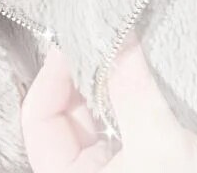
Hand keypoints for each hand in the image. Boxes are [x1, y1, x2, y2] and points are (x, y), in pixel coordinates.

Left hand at [20, 35, 196, 171]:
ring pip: (91, 118)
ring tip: (115, 56)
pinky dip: (121, 98)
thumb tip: (114, 36)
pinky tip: (130, 77)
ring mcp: (110, 171)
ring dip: (103, 85)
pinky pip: (116, 124)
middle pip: (64, 115)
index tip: (68, 47)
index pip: (38, 121)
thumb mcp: (159, 143)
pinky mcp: (135, 166)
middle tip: (96, 44)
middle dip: (80, 78)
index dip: (50, 79)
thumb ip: (132, 88)